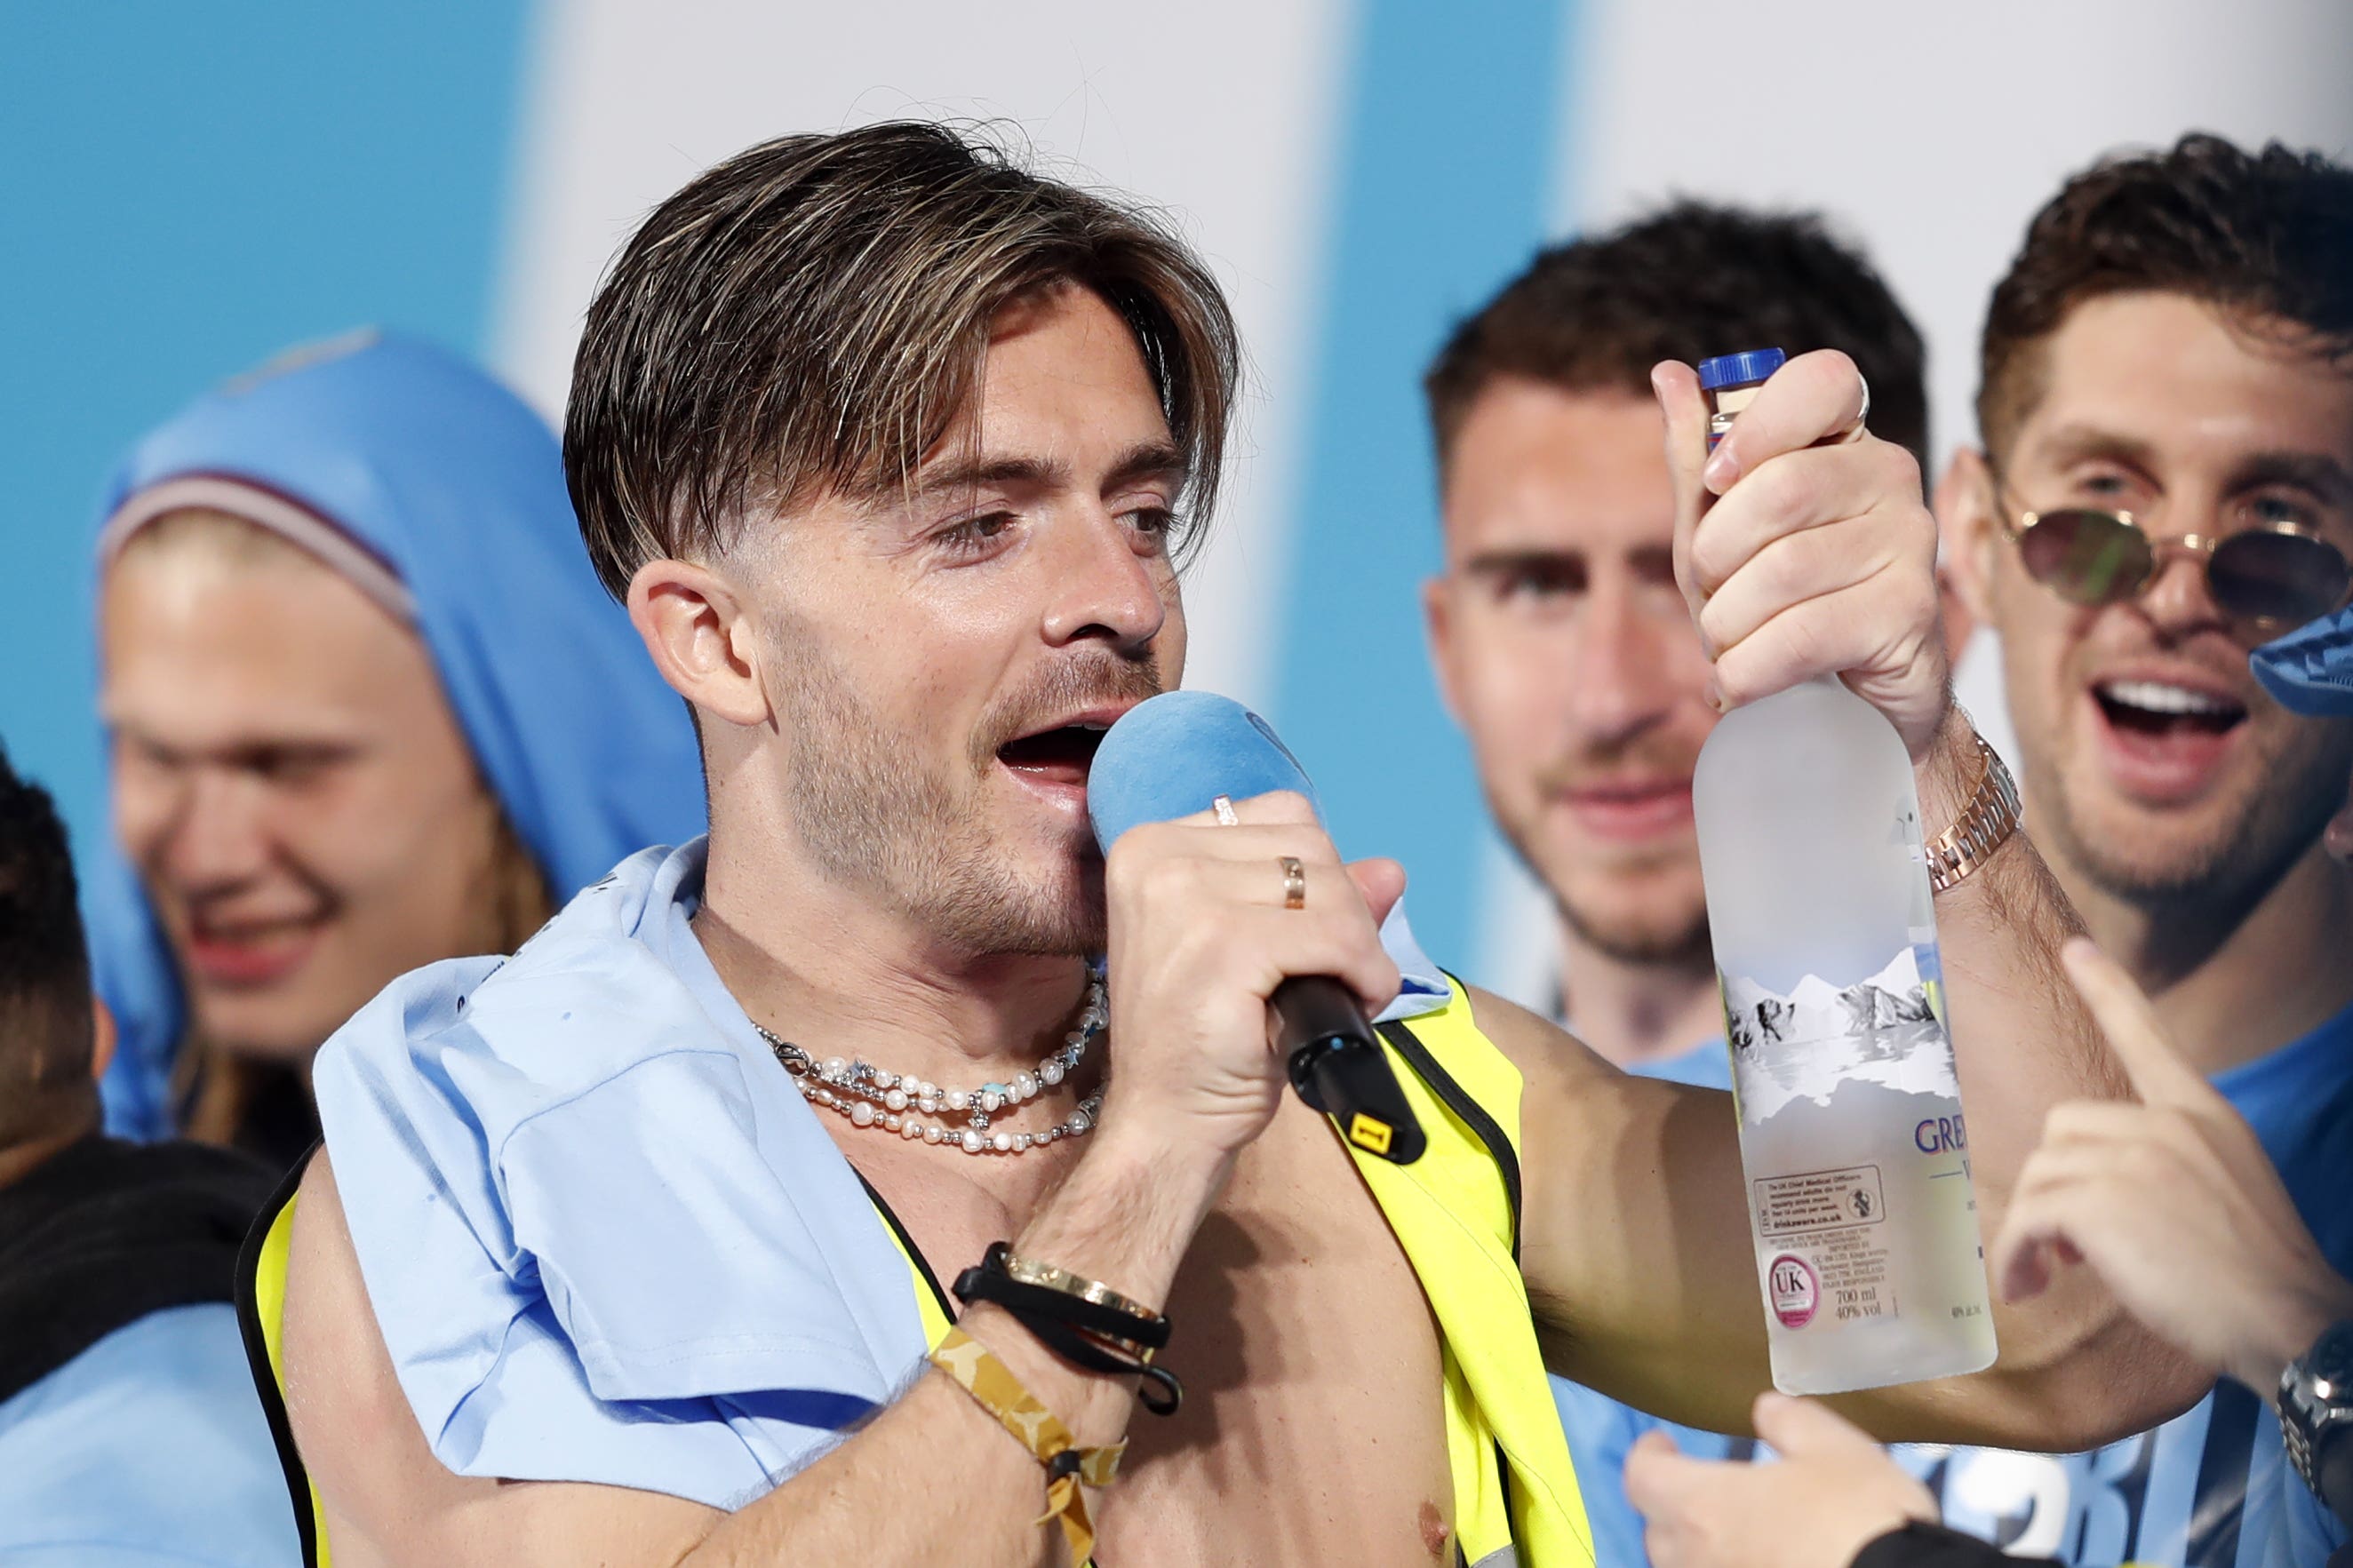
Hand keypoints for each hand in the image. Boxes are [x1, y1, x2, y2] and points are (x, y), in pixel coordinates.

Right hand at [1098, 790, 1403, 1164]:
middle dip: (1346, 912)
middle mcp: (1158, 856)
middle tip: (1338, 973)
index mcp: (1152, 844)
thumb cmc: (1204, 1042)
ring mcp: (1185, 897)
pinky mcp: (1222, 945)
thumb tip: (1389, 869)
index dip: (1319, 876)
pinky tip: (1353, 1003)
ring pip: (1330, 886)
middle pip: (1311, 846)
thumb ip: (1316, 902)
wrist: (1165, 1123)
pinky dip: (1364, 972)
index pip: (1282, 815)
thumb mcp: (1257, 953)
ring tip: (1343, 992)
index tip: (1312, 934)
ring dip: (1360, 946)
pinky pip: (1335, 936)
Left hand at [1624, 1393, 1934, 1567]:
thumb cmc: (1860, 1517)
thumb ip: (1791, 1421)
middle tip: (1707, 1491)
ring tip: (1739, 1535)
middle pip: (1659, 1532)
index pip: (1642, 1478)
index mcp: (1702, 1505)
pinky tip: (1768, 1564)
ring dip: (1702, 1551)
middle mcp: (1698, 1560)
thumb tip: (1764, 1410)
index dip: (1647, 1456)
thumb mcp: (1835, 1448)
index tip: (1661, 1444)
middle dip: (1675, 1506)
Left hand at [1656, 351, 1948, 758]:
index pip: (1825, 379)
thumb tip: (1669, 374)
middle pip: (1782, 487)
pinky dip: (1749, 668)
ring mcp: (1911, 542)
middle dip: (1716, 555)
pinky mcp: (1912, 612)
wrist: (1846, 704)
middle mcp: (1891, 477)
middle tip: (1711, 593)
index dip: (1758, 425)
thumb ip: (1698, 456)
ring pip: (1784, 570)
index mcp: (1845, 439)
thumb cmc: (1778, 605)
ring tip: (1728, 643)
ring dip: (1727, 622)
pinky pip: (1804, 633)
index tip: (1716, 480)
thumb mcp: (1721, 532)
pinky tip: (1739, 682)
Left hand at [1990, 937, 2352, 1393]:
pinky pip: (2027, 1217)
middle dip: (2054, 1185)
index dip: (2107, 990)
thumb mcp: (2224, 1192)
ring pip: (2040, 1174)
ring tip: (2052, 1273)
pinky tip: (2029, 1287)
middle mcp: (2166, 1124)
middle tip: (2066, 1245)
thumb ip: (2165, 1167)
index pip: (2148, 1038)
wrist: (2290, 1321)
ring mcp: (2133, 1158)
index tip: (2075, 949)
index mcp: (2203, 1116)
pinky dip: (2014, 1255)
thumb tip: (2094, 1189)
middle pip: (2062, 1130)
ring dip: (2031, 1229)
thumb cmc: (2256, 1276)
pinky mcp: (2099, 1201)